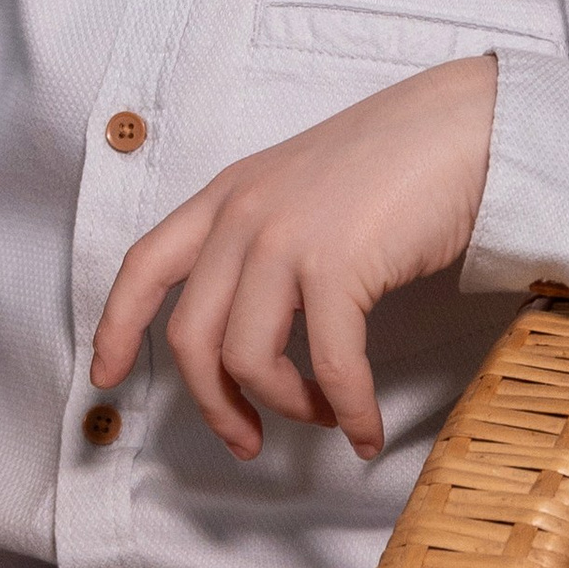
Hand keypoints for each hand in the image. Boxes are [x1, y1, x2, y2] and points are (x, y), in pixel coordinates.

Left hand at [89, 56, 498, 460]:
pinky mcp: (338, 265)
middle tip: (247, 441)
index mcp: (226, 195)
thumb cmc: (395, 163)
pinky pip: (330, 365)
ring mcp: (285, 238)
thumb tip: (256, 322)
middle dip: (213, 404)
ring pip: (247, 358)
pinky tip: (364, 430)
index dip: (115, 326)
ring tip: (325, 417)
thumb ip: (263, 238)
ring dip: (288, 406)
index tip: (106, 377)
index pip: (144, 265)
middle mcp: (243, 215)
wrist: (462, 126)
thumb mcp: (300, 189)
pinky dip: (347, 411)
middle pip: (190, 336)